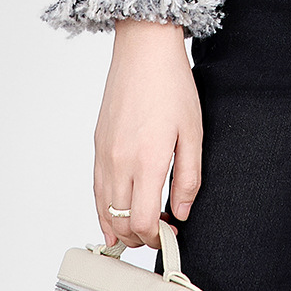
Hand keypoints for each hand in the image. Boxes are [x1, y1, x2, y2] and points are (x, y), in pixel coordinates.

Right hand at [94, 19, 202, 249]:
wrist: (143, 52)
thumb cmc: (172, 86)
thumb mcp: (193, 132)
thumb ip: (189, 178)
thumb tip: (182, 212)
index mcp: (148, 161)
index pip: (144, 222)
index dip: (157, 238)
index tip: (172, 234)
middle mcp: (120, 162)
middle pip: (121, 222)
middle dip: (140, 238)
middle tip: (160, 233)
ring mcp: (104, 155)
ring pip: (103, 210)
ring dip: (120, 228)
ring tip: (140, 230)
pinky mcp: (97, 146)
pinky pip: (97, 190)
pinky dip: (104, 209)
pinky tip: (115, 215)